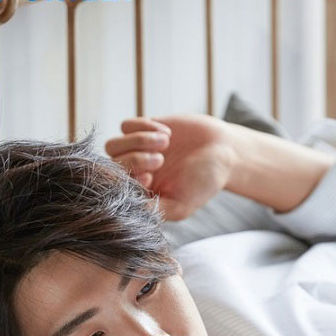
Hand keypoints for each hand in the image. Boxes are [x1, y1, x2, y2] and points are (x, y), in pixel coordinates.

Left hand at [105, 114, 234, 220]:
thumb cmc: (205, 182)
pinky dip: (144, 127)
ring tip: (165, 144)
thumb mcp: (182, 205)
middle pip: (112, 165)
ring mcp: (136, 150)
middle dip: (135, 160)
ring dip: (138, 141)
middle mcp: (134, 174)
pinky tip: (167, 134)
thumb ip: (156, 210)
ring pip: (113, 145)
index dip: (127, 181)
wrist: (224, 152)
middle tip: (161, 160)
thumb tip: (129, 209)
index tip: (151, 178)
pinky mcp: (143, 129)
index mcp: (140, 195)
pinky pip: (126, 126)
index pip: (115, 190)